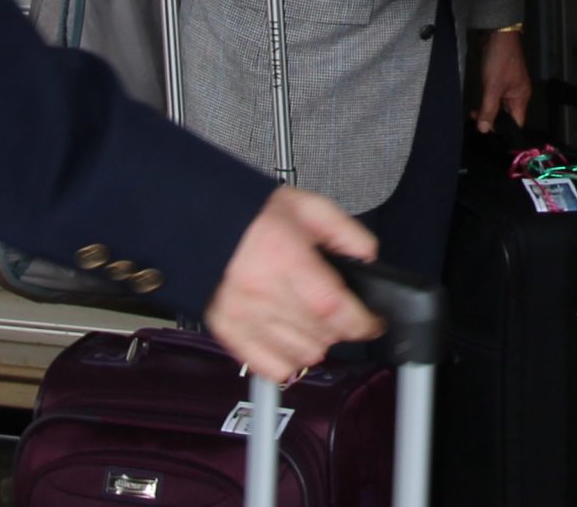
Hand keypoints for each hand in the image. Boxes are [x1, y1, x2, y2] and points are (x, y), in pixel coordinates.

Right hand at [202, 188, 383, 382]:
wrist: (202, 221)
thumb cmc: (253, 214)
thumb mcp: (310, 207)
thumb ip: (347, 233)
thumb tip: (368, 260)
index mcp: (286, 257)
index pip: (332, 307)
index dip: (362, 322)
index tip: (374, 323)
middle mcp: (263, 292)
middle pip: (320, 335)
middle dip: (343, 328)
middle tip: (343, 314)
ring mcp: (243, 316)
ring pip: (300, 356)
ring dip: (318, 344)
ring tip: (316, 324)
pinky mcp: (227, 332)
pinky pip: (269, 368)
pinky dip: (289, 362)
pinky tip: (293, 342)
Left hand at [475, 29, 531, 133]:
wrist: (497, 35)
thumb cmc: (499, 61)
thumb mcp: (492, 87)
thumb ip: (488, 110)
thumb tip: (483, 130)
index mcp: (521, 98)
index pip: (516, 123)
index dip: (504, 132)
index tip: (488, 137)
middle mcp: (517, 95)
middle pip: (507, 116)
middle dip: (492, 122)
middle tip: (475, 125)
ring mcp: (509, 88)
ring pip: (500, 107)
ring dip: (488, 112)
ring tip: (473, 115)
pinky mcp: (500, 81)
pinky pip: (495, 98)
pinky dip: (487, 103)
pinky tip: (477, 106)